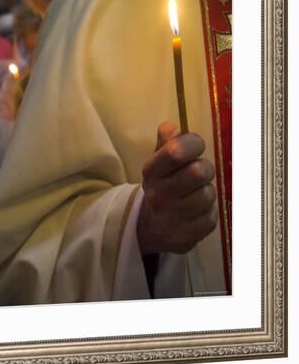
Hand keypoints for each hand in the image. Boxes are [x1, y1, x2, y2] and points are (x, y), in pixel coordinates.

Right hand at [138, 122, 218, 255]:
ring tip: (196, 193)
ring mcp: (172, 217)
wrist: (152, 226)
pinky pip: (212, 217)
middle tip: (199, 173)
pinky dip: (208, 211)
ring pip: (208, 194)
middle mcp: (159, 194)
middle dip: (205, 169)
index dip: (193, 143)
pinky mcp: (186, 236)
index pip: (176, 151)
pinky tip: (197, 211)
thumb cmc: (162, 185)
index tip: (196, 146)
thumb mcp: (158, 161)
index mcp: (151, 171)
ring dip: (207, 191)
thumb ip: (166, 141)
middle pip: (199, 172)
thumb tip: (174, 127)